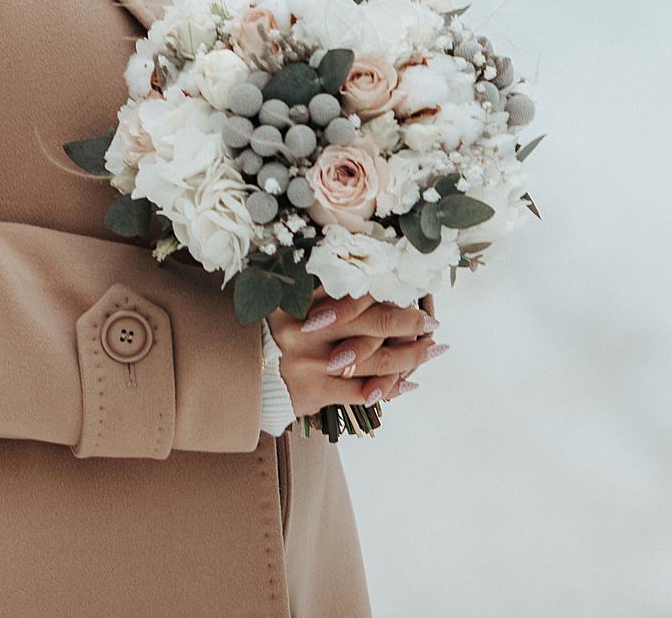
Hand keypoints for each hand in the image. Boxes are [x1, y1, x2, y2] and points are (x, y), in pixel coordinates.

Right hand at [266, 292, 441, 414]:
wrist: (238, 375)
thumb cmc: (265, 334)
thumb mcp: (283, 300)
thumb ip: (317, 289)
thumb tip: (364, 280)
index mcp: (300, 299)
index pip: (356, 292)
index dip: (386, 292)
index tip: (406, 292)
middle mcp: (307, 329)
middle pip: (374, 323)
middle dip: (410, 323)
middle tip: (431, 322)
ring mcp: (314, 363)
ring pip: (377, 360)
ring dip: (411, 356)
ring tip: (432, 349)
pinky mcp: (317, 392)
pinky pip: (365, 391)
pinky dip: (391, 388)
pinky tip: (409, 383)